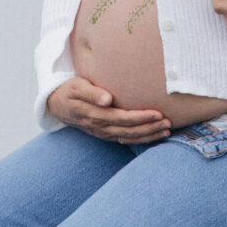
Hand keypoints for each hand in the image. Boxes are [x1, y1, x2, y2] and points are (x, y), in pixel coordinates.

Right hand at [46, 76, 172, 143]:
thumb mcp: (76, 87)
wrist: (57, 104)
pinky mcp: (106, 134)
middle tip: (168, 122)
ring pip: (129, 137)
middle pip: (129, 130)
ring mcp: (103, 133)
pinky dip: (141, 139)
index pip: (122, 118)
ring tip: (167, 130)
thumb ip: (91, 92)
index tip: (157, 113)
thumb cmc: (70, 90)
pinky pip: (125, 140)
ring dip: (148, 135)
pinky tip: (155, 135)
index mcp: (94, 114)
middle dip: (149, 128)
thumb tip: (108, 99)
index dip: (140, 117)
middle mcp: (100, 127)